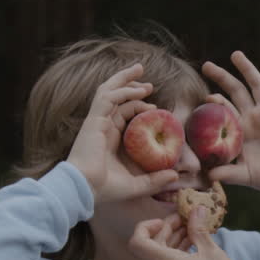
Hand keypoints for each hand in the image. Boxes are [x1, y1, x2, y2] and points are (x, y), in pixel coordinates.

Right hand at [66, 64, 177, 204]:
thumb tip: (175, 175)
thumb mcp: (137, 185)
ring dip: (125, 79)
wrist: (84, 190)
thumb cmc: (106, 189)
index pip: (121, 112)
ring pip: (109, 91)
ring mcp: (97, 122)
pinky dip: (122, 90)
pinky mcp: (94, 121)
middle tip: (146, 78)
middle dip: (129, 83)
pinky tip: (138, 90)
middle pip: (114, 96)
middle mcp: (102, 126)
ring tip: (140, 70)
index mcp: (108, 137)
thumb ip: (155, 180)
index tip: (155, 106)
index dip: (137, 105)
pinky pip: (108, 98)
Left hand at [128, 208, 259, 259]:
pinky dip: (176, 255)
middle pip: (152, 248)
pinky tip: (194, 248)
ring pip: (160, 258)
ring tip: (193, 231)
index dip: (145, 227)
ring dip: (173, 242)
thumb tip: (196, 209)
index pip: (138, 243)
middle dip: (166, 230)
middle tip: (186, 219)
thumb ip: (199, 230)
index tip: (163, 221)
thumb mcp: (213, 253)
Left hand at [201, 51, 259, 192]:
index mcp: (240, 129)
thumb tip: (209, 177)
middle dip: (222, 77)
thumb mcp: (245, 175)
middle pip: (236, 90)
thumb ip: (228, 173)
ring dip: (247, 69)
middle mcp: (252, 116)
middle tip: (207, 65)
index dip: (215, 101)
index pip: (224, 108)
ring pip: (257, 85)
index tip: (206, 96)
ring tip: (235, 54)